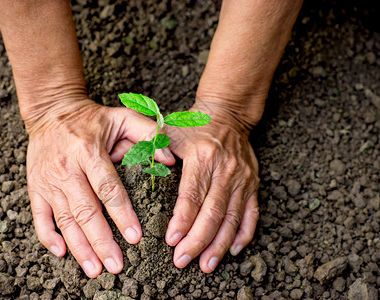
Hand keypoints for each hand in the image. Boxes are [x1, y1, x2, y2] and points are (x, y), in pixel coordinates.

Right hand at [26, 98, 174, 277]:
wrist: (51, 111)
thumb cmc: (92, 118)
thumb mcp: (122, 117)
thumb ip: (148, 134)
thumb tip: (169, 158)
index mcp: (89, 152)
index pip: (108, 188)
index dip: (121, 214)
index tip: (134, 237)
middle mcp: (67, 169)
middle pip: (85, 211)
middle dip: (101, 241)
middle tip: (116, 265)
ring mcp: (48, 181)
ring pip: (64, 220)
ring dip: (79, 247)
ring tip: (94, 269)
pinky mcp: (35, 187)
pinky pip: (39, 217)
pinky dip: (48, 237)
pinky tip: (62, 253)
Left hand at [164, 102, 259, 272]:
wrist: (228, 115)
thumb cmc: (194, 126)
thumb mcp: (170, 130)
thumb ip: (152, 147)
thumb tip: (129, 162)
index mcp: (203, 157)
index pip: (192, 195)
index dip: (182, 220)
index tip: (170, 240)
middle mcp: (225, 170)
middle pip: (213, 212)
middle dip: (197, 240)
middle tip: (181, 260)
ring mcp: (242, 179)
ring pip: (232, 218)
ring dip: (219, 245)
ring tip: (205, 265)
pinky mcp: (253, 184)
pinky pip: (252, 214)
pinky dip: (244, 234)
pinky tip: (233, 250)